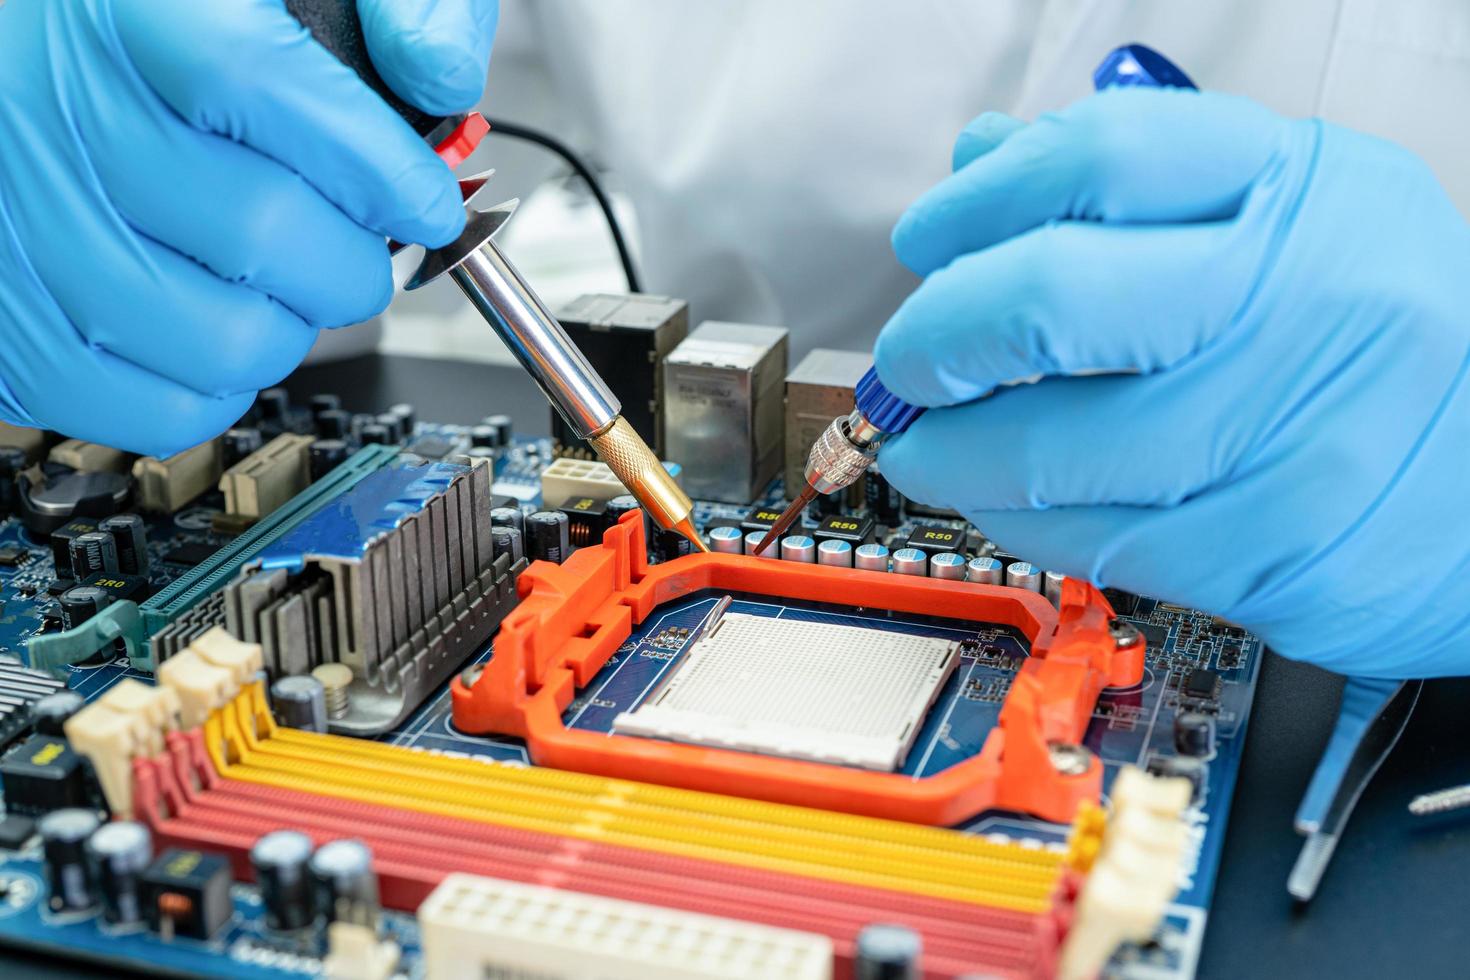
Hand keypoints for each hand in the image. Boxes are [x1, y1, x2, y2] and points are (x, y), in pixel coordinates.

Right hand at [0, 0, 495, 454]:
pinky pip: (158, 408)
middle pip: (260, 231)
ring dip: (297, 327)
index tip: (427, 199)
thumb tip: (440, 74)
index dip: (377, 161)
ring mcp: (22, 234)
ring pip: (222, 339)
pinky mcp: (15, 331)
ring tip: (292, 284)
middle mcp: (50, 120)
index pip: (263, 83)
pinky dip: (227, 386)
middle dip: (355, 259)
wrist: (23, 57)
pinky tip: (229, 324)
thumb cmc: (149, 28)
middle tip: (362, 248)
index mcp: (125, 10)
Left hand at [875, 89, 1469, 677]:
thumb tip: (981, 167)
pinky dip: (1014, 518)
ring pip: (1051, 444)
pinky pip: (1091, 536)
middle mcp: (1305, 296)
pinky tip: (1000, 501)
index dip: (981, 201)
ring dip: (950, 452)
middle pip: (1049, 297)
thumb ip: (1136, 194)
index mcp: (1301, 189)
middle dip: (937, 336)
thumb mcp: (1285, 225)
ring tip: (928, 446)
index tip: (927, 240)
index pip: (1099, 157)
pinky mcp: (1269, 544)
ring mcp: (1291, 428)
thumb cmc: (1370, 346)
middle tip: (908, 362)